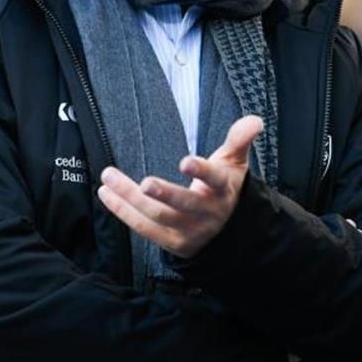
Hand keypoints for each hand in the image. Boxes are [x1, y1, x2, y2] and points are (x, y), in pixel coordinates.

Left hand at [96, 115, 262, 258]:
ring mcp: (189, 230)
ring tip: (109, 178)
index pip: (214, 179)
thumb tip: (255, 120)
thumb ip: (239, 139)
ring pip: (158, 216)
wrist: (229, 231)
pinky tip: (107, 195)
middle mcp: (206, 212)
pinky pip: (144, 228)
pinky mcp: (172, 242)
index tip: (185, 162)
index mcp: (222, 189)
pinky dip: (123, 212)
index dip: (201, 171)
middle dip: (164, 193)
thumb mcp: (234, 163)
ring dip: (130, 198)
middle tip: (145, 182)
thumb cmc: (226, 188)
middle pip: (183, 204)